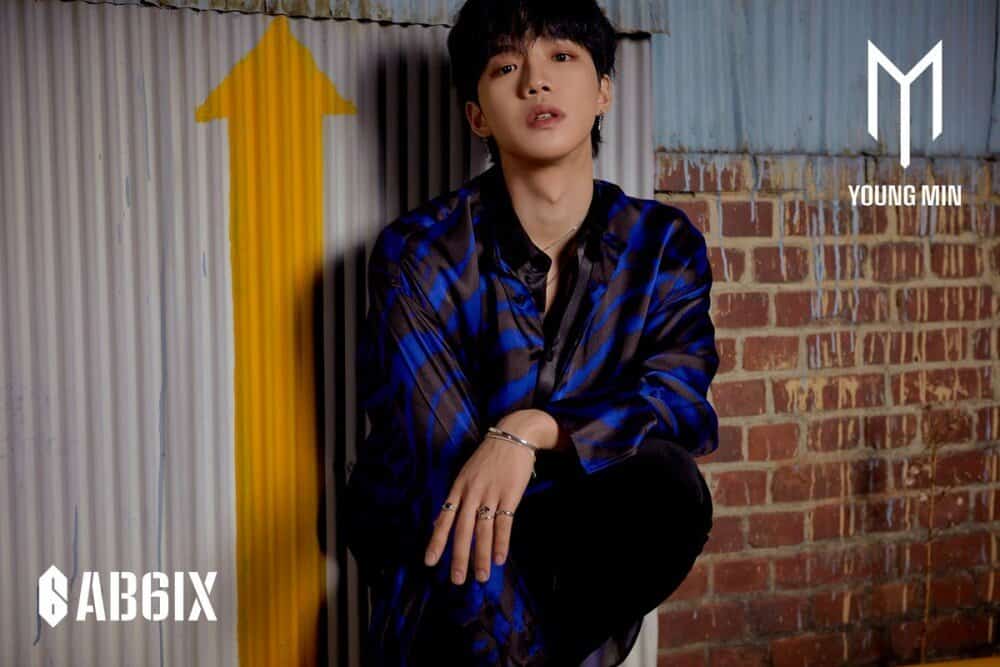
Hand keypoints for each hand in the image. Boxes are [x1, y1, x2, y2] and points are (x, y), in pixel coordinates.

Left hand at [423, 426, 536, 584]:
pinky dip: (501, 542)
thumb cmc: (489, 457)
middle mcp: (472, 493)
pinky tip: (499, 558)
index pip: (445, 518)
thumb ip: (457, 497)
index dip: (437, 541)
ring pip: (483, 530)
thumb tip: (442, 520)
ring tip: (481, 577)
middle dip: (459, 556)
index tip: (430, 562)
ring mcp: (491, 494)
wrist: (513, 436)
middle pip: (462, 529)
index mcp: (459, 487)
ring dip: (481, 555)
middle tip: (456, 580)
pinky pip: (504, 523)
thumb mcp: (467, 473)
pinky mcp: (510, 495)